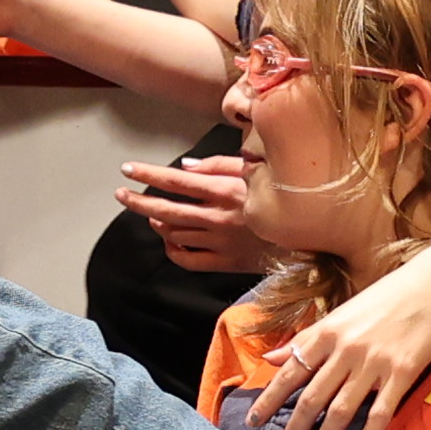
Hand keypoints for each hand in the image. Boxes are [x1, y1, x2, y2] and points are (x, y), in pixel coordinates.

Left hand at [120, 153, 280, 275]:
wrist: (309, 238)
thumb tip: (183, 166)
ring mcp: (220, 242)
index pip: (176, 181)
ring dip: (157, 223)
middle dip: (138, 201)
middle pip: (166, 210)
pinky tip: (169, 241)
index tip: (127, 169)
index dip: (148, 174)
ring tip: (152, 214)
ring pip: (174, 234)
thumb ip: (218, 165)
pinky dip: (173, 250)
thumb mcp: (255, 171)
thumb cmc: (283, 195)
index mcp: (225, 191)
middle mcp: (218, 217)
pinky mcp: (226, 263)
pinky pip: (188, 260)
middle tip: (121, 194)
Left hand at [246, 248, 430, 429]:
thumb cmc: (383, 299)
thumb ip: (304, 339)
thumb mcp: (338, 313)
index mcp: (326, 333)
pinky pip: (379, 415)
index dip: (268, 399)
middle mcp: (345, 350)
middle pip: (311, 399)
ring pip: (340, 411)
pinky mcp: (402, 375)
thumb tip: (269, 358)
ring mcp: (374, 364)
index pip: (289, 372)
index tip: (253, 422)